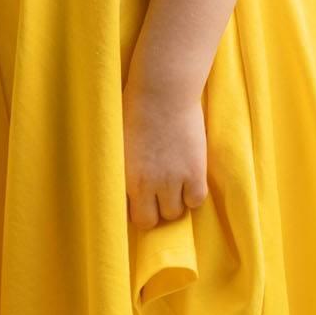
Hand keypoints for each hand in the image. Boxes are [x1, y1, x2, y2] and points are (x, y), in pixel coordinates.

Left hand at [122, 81, 209, 228]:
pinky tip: (189, 180)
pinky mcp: (195, 172)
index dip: (136, 210)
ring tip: (174, 185)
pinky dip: (193, 195)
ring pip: (175, 213)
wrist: (162, 93)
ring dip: (174, 203)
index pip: (129, 215)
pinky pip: (196, 201)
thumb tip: (125, 187)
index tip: (140, 203)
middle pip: (151, 221)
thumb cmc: (135, 109)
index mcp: (125, 178)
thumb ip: (123, 169)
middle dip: (154, 212)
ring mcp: (172, 180)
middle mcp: (147, 184)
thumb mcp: (119, 143)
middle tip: (158, 197)